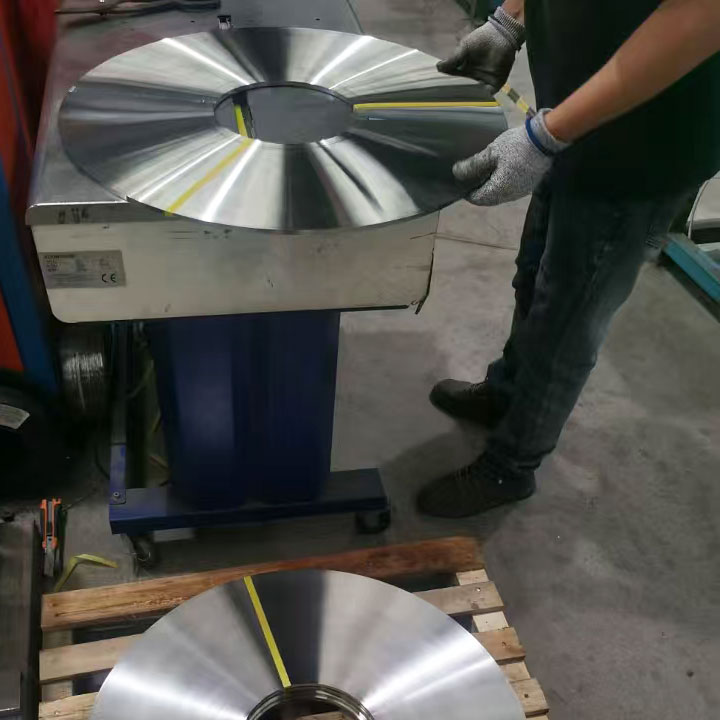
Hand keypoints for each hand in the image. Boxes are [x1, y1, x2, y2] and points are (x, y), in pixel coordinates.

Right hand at [437, 8, 524, 93]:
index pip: (455, 79)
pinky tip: (479, 97)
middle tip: (452, 100)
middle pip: (465, 89)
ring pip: (476, 93)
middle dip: (460, 95)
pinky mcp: (496, 82)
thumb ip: (452, 60)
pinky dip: (486, 96)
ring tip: (463, 103)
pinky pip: (489, 93)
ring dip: (471, 97)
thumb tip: (437, 68)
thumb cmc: (481, 39)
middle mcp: (473, 75)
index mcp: (465, 68)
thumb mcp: (464, 48)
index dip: (449, 85)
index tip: (442, 91)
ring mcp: (484, 79)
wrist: (501, 35)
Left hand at [453, 109, 569, 205]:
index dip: (468, 194)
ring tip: (483, 175)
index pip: (479, 199)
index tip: (461, 185)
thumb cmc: (516, 145)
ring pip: (501, 195)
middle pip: (490, 199)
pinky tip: (499, 173)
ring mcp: (521, 191)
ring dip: (491, 188)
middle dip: (479, 191)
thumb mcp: (491, 152)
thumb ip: (473, 165)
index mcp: (499, 189)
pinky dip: (502, 184)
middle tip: (471, 180)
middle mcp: (510, 195)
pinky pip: (511, 189)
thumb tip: (456, 173)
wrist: (546, 139)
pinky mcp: (529, 184)